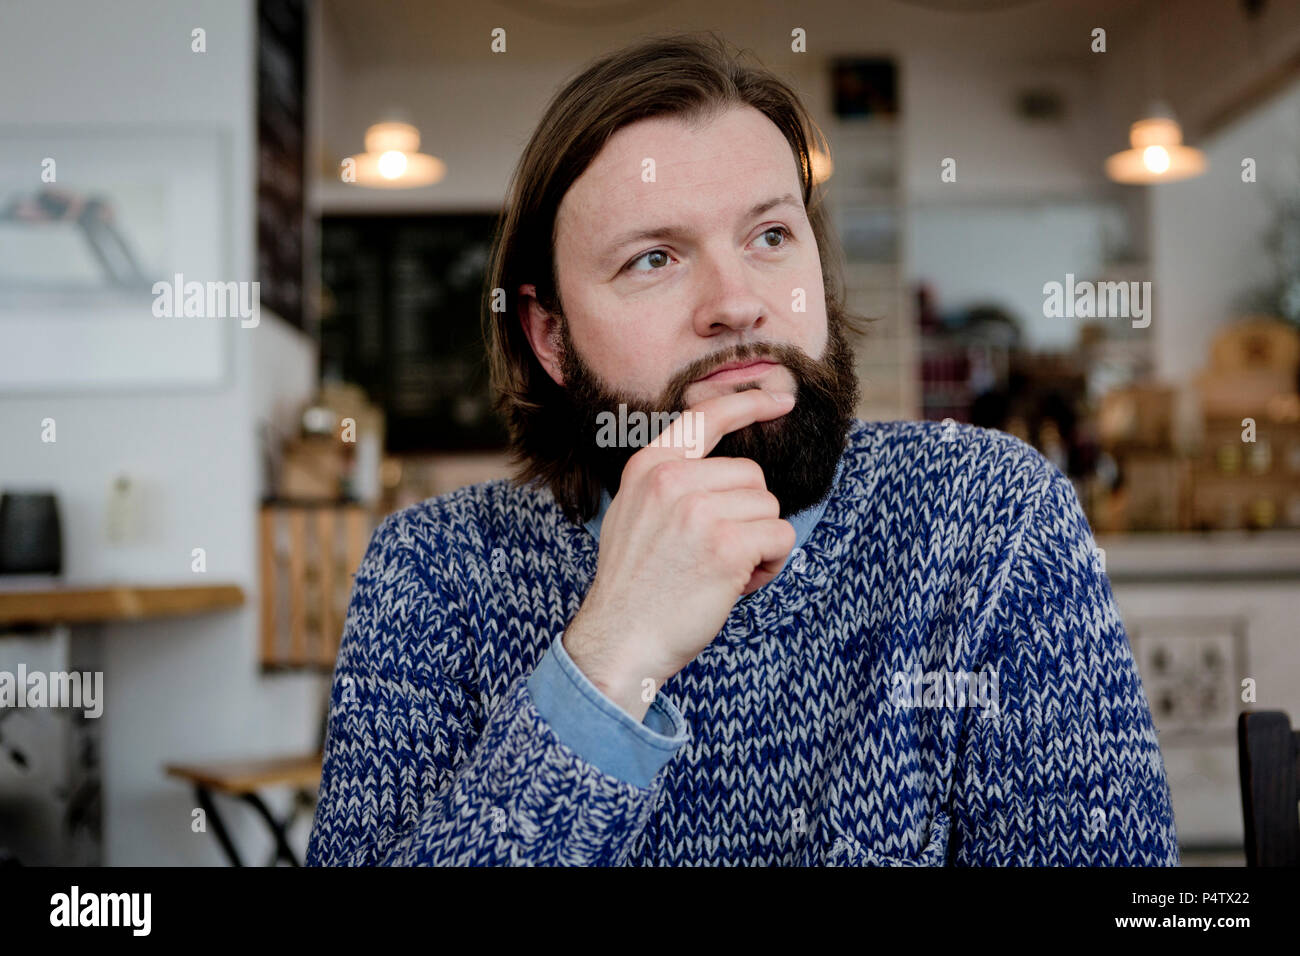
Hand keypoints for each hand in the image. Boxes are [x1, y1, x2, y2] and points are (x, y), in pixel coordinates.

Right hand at [563, 388, 796, 719]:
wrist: (620, 638)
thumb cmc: (635, 584)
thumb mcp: (634, 512)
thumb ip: (669, 480)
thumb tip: (719, 464)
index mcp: (649, 467)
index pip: (707, 417)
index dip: (749, 403)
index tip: (782, 397)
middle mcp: (672, 480)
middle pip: (752, 476)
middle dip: (747, 515)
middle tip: (715, 553)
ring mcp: (699, 510)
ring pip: (769, 507)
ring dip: (759, 543)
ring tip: (720, 571)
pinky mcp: (727, 545)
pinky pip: (780, 538)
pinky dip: (770, 565)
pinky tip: (736, 584)